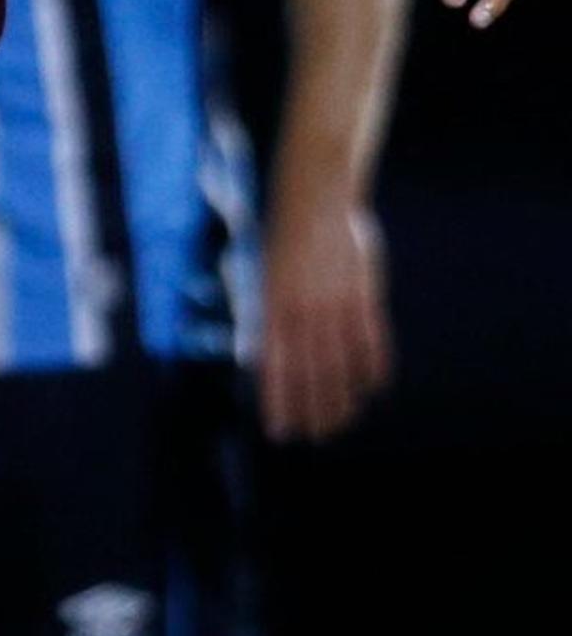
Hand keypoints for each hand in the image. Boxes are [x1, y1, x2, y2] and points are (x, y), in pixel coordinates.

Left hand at [258, 190, 391, 442]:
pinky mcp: (362, 294)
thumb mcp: (264, 277)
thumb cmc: (283, 240)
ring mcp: (333, 303)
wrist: (313, 199)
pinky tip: (372, 388)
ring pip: (340, 362)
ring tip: (343, 421)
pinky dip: (372, 365)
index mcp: (270, 306)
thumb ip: (268, 318)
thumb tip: (262, 357)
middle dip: (313, 408)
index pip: (273, 367)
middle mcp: (301, 310)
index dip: (278, 401)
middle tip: (317, 436)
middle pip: (309, 372)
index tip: (281, 430)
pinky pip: (370, 339)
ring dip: (342, 395)